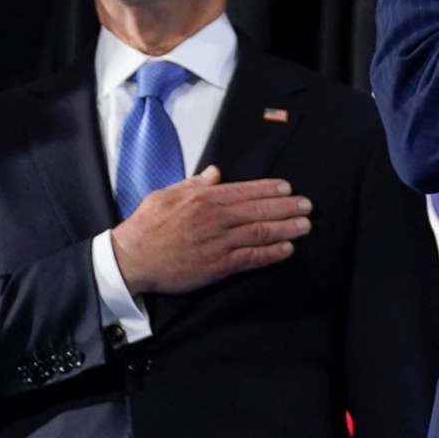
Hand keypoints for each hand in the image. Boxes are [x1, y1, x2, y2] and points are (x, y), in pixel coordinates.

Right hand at [110, 167, 311, 294]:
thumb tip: (215, 172)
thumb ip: (194, 183)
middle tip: (307, 205)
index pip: (245, 191)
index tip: (288, 189)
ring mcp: (218, 242)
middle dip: (287, 207)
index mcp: (203, 198)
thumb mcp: (166, 194)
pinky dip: (272, 253)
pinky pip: (251, 258)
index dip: (270, 190)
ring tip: (305, 225)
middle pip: (259, 210)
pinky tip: (287, 249)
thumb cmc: (146, 226)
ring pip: (260, 232)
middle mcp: (215, 218)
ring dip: (286, 228)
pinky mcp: (218, 265)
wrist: (130, 258)